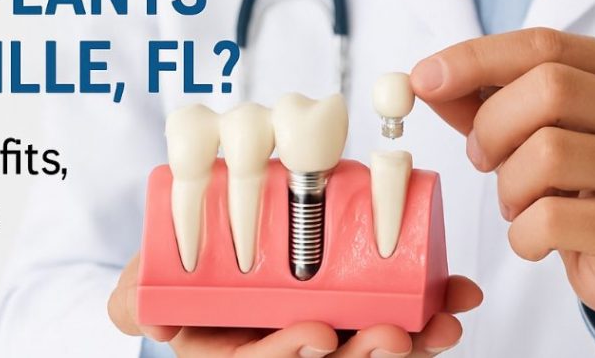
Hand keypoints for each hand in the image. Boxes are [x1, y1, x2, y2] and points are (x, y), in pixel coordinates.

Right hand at [108, 254, 481, 356]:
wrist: (205, 248)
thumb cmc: (177, 274)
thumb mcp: (144, 287)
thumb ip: (138, 300)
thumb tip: (150, 318)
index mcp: (234, 354)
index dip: (289, 355)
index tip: (315, 334)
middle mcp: (282, 351)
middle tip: (392, 337)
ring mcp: (324, 335)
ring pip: (370, 350)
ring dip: (412, 343)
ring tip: (441, 324)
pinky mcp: (358, 310)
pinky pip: (399, 321)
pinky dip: (431, 313)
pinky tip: (457, 299)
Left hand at [410, 28, 594, 337]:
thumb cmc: (576, 183)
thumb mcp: (531, 131)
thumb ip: (481, 100)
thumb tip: (426, 79)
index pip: (545, 46)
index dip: (476, 58)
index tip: (423, 78)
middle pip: (549, 90)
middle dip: (492, 126)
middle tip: (481, 158)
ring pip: (548, 154)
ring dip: (508, 186)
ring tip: (519, 202)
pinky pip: (550, 220)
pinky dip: (522, 233)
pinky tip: (536, 236)